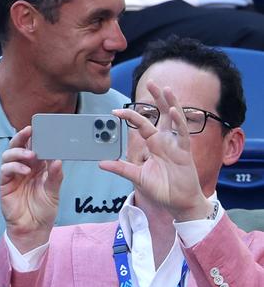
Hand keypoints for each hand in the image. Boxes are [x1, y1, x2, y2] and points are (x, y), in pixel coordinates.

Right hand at [0, 126, 62, 251]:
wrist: (33, 229)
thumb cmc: (43, 211)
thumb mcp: (54, 192)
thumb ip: (55, 176)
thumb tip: (57, 160)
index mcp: (36, 167)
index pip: (34, 147)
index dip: (36, 137)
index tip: (42, 127)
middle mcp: (23, 168)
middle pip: (18, 146)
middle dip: (22, 136)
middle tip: (30, 130)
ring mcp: (13, 175)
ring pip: (8, 155)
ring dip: (18, 152)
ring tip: (31, 155)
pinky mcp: (5, 184)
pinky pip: (5, 170)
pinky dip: (14, 166)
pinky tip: (25, 171)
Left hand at [100, 81, 210, 220]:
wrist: (178, 203)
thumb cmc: (162, 189)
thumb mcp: (137, 177)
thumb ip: (121, 168)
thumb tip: (101, 163)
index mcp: (154, 145)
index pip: (142, 124)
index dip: (131, 116)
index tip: (115, 111)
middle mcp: (165, 141)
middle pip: (162, 115)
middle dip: (157, 99)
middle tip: (151, 83)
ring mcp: (176, 145)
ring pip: (174, 119)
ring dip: (171, 104)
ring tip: (166, 89)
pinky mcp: (185, 152)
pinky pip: (182, 134)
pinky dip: (178, 122)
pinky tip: (173, 111)